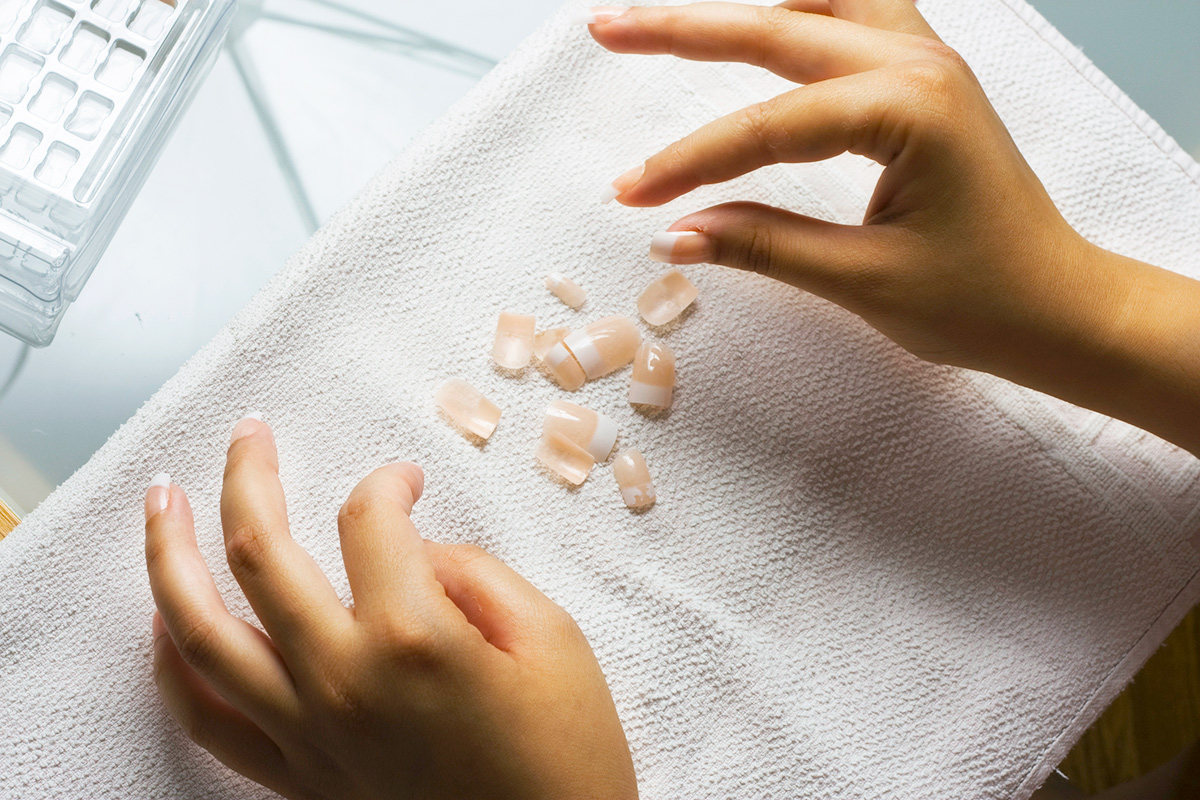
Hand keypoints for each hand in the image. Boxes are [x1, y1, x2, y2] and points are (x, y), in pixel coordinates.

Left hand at [144, 416, 636, 799]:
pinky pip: (208, 719)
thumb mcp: (550, 636)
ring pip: (202, 631)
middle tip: (248, 434)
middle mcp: (343, 679)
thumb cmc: (566, 754)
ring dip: (169, 555)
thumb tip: (410, 549)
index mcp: (413, 637)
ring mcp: (308, 731)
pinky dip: (172, 669)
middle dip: (248, 475)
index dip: (387, 483)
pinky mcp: (298, 774)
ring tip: (160, 502)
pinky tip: (162, 627)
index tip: (406, 482)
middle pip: (260, 552)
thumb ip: (472, 571)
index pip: (368, 521)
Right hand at [586, 0, 1199, 456]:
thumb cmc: (983, 300)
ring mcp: (926, 63)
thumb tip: (675, 235)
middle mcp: (919, 65)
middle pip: (780, 27)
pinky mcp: (924, 80)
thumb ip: (764, 246)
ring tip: (668, 18)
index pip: (768, 125)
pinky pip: (852, 19)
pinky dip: (797, 14)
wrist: (1062, 308)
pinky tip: (761, 17)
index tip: (633, 196)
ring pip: (815, 6)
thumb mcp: (864, 280)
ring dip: (741, 11)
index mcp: (909, 109)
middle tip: (607, 28)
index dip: (690, 159)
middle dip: (686, 29)